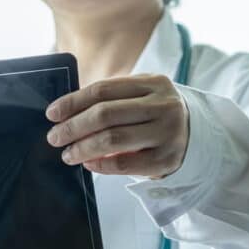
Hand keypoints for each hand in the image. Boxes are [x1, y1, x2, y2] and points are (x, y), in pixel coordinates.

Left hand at [45, 74, 189, 178]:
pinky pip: (124, 164)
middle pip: (105, 114)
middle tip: (54, 138)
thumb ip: (112, 100)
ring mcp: (167, 132)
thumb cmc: (157, 116)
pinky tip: (89, 163)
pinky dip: (101, 165)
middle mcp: (163, 105)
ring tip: (68, 154)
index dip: (73, 102)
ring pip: (112, 140)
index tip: (52, 113)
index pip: (103, 90)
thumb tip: (66, 114)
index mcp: (153, 83)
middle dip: (73, 127)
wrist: (196, 136)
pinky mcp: (165, 159)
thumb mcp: (142, 97)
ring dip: (83, 148)